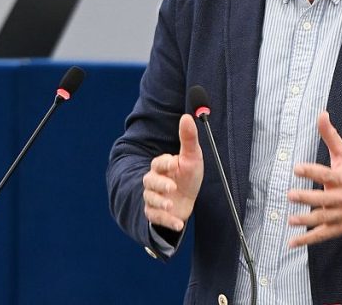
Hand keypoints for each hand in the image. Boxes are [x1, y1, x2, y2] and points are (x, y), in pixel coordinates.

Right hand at [141, 114, 203, 231]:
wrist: (186, 201)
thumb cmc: (188, 177)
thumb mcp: (192, 157)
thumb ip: (188, 138)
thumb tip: (187, 117)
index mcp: (161, 166)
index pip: (158, 163)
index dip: (164, 163)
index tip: (173, 163)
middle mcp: (154, 182)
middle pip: (150, 182)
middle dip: (160, 185)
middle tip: (172, 187)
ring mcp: (153, 198)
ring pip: (150, 200)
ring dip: (160, 203)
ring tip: (171, 205)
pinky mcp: (155, 214)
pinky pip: (156, 218)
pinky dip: (166, 222)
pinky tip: (178, 224)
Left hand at [286, 111, 341, 246]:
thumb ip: (330, 136)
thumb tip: (321, 113)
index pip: (326, 174)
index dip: (311, 171)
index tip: (297, 167)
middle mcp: (341, 198)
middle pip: (323, 199)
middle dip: (307, 198)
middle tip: (290, 195)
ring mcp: (340, 215)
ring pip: (322, 219)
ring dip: (306, 220)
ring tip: (291, 219)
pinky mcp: (338, 228)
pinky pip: (322, 235)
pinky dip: (307, 240)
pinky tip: (292, 242)